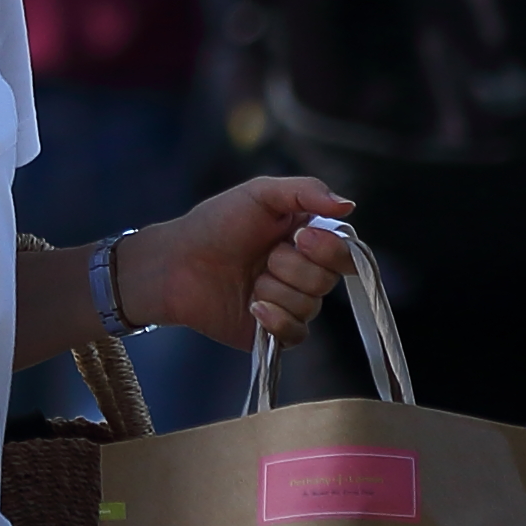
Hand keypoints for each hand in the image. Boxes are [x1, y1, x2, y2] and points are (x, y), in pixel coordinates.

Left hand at [119, 173, 354, 357]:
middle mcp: (304, 273)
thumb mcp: (260, 194)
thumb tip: (350, 205)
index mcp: (309, 240)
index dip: (328, 248)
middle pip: (328, 280)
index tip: (299, 236)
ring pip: (310, 305)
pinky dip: (276, 320)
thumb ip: (307, 191)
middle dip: (291, 266)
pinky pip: (296, 334)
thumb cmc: (215, 223)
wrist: (176, 263)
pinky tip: (253, 307)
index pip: (346, 252)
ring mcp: (289, 304)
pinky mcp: (273, 332)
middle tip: (263, 257)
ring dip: (274, 289)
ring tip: (248, 280)